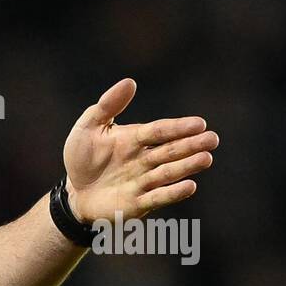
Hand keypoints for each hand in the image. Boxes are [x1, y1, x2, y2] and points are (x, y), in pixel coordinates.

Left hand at [63, 78, 218, 222]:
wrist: (72, 193)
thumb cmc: (82, 158)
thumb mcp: (88, 128)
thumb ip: (107, 106)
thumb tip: (129, 82)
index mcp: (135, 139)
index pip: (160, 131)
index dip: (178, 127)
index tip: (199, 124)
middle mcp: (144, 160)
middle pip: (170, 151)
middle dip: (191, 145)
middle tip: (212, 139)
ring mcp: (142, 182)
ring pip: (167, 173)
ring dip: (186, 166)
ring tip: (206, 158)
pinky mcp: (137, 203)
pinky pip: (156, 197)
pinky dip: (172, 193)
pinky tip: (190, 186)